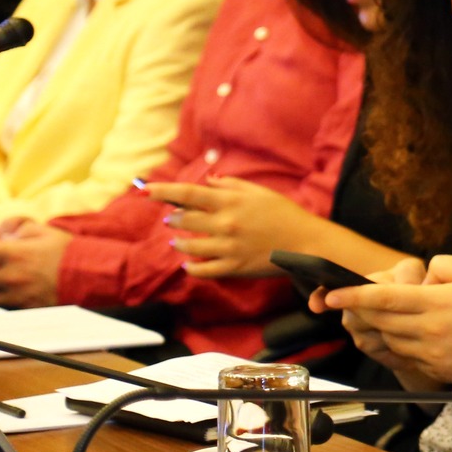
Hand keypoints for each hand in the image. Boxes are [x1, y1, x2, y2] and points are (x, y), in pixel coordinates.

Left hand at [0, 220, 72, 307]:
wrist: (95, 277)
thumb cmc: (70, 252)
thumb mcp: (46, 232)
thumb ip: (20, 228)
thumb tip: (2, 233)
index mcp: (14, 254)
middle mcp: (11, 276)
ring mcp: (17, 295)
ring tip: (3, 278)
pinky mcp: (25, 308)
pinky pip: (4, 306)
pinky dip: (2, 298)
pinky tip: (13, 290)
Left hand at [146, 177, 310, 279]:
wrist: (306, 243)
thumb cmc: (285, 214)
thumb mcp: (260, 193)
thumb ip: (232, 185)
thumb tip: (209, 181)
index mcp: (231, 202)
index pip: (188, 193)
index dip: (163, 191)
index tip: (144, 190)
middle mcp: (225, 224)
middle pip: (183, 219)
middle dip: (172, 217)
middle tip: (171, 217)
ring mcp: (228, 247)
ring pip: (188, 246)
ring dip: (180, 243)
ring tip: (178, 241)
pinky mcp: (233, 267)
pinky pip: (202, 270)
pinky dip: (191, 267)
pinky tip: (189, 264)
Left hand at [323, 255, 451, 385]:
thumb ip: (444, 266)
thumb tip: (423, 274)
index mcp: (437, 302)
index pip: (384, 297)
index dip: (353, 295)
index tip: (331, 294)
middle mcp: (428, 329)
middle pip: (379, 321)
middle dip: (358, 312)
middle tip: (345, 305)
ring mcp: (431, 352)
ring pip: (388, 341)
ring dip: (376, 329)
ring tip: (375, 318)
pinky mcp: (436, 368)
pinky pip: (403, 358)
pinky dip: (394, 346)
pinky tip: (399, 337)